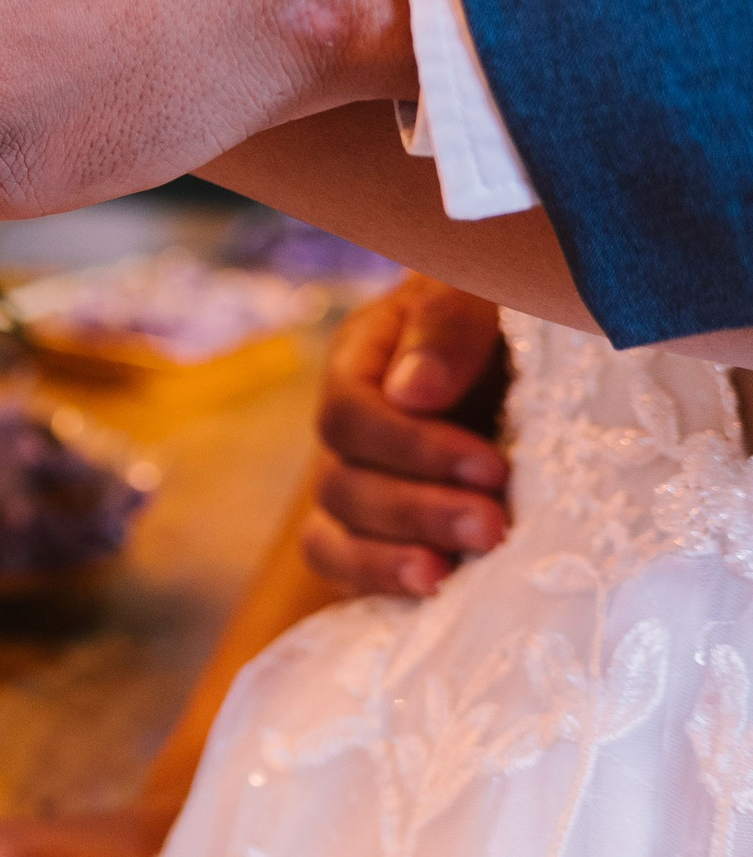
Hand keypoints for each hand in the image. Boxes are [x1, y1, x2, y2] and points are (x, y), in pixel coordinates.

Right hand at [304, 275, 510, 595]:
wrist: (553, 364)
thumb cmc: (516, 317)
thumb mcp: (485, 295)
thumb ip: (448, 324)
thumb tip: (412, 392)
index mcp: (365, 361)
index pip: (349, 411)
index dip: (410, 446)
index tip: (492, 465)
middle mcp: (353, 428)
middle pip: (341, 480)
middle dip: (416, 509)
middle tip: (492, 526)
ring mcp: (360, 484)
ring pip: (333, 531)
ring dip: (393, 556)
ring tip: (454, 573)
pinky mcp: (379, 534)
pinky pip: (341, 567)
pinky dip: (377, 582)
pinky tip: (433, 592)